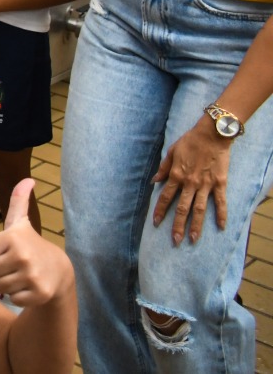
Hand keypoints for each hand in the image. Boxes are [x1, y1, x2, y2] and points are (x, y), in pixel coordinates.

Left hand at [0, 180, 72, 307]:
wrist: (60, 271)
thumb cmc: (31, 245)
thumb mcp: (21, 223)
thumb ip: (18, 201)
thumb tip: (27, 178)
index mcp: (12, 238)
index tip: (3, 251)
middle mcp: (22, 256)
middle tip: (12, 265)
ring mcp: (31, 276)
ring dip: (5, 284)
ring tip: (19, 275)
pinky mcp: (38, 294)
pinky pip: (12, 299)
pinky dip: (17, 296)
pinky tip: (27, 287)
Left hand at [152, 115, 232, 243]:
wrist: (211, 135)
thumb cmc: (189, 142)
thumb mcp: (171, 152)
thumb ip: (163, 169)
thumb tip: (154, 182)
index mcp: (176, 176)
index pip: (165, 197)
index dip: (160, 211)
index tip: (156, 223)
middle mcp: (190, 183)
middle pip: (182, 208)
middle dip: (178, 226)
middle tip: (175, 241)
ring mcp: (205, 185)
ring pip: (199, 209)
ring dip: (196, 225)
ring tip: (192, 239)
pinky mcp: (220, 183)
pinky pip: (221, 202)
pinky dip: (221, 215)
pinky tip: (221, 227)